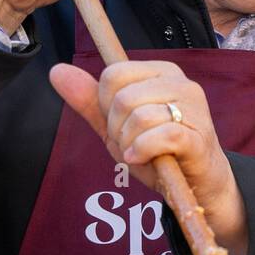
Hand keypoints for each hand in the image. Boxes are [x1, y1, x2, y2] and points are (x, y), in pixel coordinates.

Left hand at [49, 59, 247, 254]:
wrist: (197, 184)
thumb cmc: (158, 151)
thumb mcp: (117, 125)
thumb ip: (88, 100)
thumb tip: (57, 70)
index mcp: (162, 73)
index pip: (113, 74)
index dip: (105, 105)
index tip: (121, 124)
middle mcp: (182, 83)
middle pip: (123, 97)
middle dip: (117, 128)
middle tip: (133, 143)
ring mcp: (194, 109)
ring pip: (139, 117)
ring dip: (130, 144)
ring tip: (141, 153)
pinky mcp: (198, 136)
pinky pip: (158, 136)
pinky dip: (142, 152)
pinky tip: (143, 159)